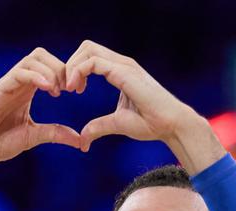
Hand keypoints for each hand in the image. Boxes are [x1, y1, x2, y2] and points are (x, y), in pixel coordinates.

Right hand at [0, 48, 81, 169]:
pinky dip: (36, 76)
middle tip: (72, 89)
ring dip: (51, 70)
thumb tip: (79, 139)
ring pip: (32, 59)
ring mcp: (6, 84)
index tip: (79, 91)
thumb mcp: (32, 137)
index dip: (67, 73)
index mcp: (26, 91)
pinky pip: (18, 73)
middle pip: (42, 55)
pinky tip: (49, 90)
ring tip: (59, 91)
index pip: (49, 66)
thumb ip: (54, 134)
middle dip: (61, 67)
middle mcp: (17, 83)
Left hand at [64, 40, 197, 152]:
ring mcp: (123, 65)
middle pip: (86, 47)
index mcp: (119, 71)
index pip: (90, 56)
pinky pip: (92, 62)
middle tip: (65, 88)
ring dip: (71, 67)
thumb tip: (83, 139)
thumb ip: (98, 127)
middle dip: (69, 65)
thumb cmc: (150, 123)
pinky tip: (76, 89)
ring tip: (68, 88)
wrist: (170, 125)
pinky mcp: (123, 72)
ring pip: (87, 49)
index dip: (75, 70)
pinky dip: (78, 72)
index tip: (70, 91)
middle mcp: (121, 63)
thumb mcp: (117, 123)